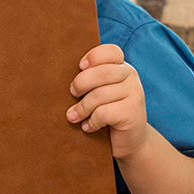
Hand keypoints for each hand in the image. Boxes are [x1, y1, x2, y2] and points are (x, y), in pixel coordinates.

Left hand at [66, 44, 146, 159]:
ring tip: (73, 117)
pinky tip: (87, 127)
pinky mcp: (132, 113)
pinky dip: (91, 121)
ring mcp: (135, 94)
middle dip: (81, 83)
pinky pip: (103, 113)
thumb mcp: (101, 92)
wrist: (131, 142)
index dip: (93, 57)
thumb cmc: (108, 114)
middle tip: (72, 93)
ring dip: (81, 108)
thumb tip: (59, 72)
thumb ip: (91, 79)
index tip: (80, 67)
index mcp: (123, 67)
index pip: (111, 52)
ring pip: (99, 95)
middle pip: (101, 72)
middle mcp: (131, 77)